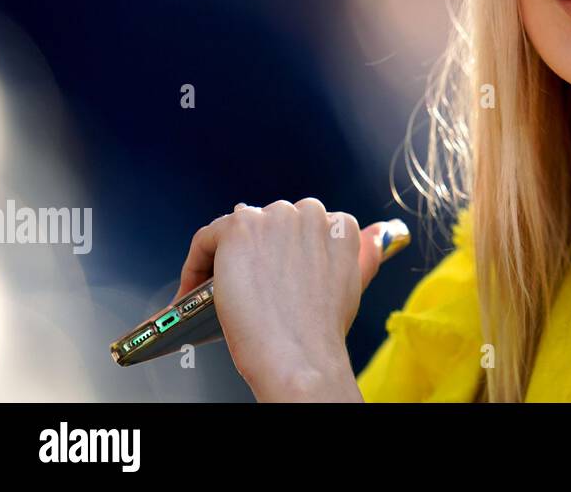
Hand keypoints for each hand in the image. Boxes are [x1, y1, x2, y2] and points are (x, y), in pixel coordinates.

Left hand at [171, 198, 392, 401]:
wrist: (301, 356)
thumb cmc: (322, 332)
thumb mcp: (351, 285)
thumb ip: (361, 254)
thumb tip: (376, 232)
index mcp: (340, 224)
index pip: (303, 226)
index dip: (284, 253)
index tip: (274, 276)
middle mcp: (309, 212)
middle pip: (270, 222)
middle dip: (257, 251)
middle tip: (245, 287)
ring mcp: (273, 219)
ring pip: (238, 229)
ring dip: (225, 255)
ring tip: (214, 290)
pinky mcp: (239, 230)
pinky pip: (207, 238)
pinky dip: (195, 264)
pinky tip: (193, 290)